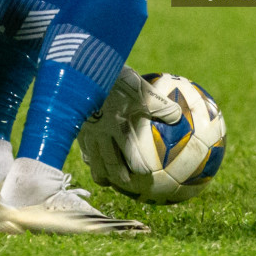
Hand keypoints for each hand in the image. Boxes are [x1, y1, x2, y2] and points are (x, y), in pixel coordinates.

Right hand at [78, 67, 182, 190]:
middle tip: (128, 184)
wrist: (83, 71)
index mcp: (119, 127)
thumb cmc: (115, 80)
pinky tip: (91, 158)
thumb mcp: (141, 89)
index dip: (138, 167)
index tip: (148, 175)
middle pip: (109, 163)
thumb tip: (178, 117)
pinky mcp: (76, 127)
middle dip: (119, 176)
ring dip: (100, 172)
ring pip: (92, 160)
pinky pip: (82, 148)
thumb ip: (160, 105)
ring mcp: (87, 132)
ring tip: (105, 179)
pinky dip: (89, 157)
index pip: (130, 154)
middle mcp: (101, 134)